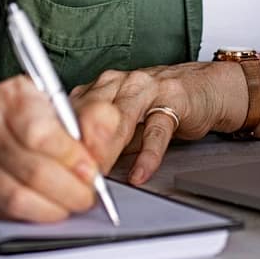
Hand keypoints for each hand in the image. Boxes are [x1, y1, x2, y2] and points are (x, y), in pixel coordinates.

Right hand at [0, 76, 124, 222]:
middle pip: (33, 170)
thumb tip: (108, 132)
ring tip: (71, 202)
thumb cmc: (25, 118)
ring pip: (18, 197)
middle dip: (71, 189)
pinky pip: (5, 212)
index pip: (40, 133)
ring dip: (55, 207)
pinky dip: (34, 215)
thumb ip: (93, 118)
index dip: (72, 158)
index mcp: (12, 95)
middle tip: (87, 194)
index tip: (92, 169)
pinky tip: (49, 208)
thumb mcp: (61, 106)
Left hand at [72, 62, 243, 185]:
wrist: (204, 89)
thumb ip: (99, 141)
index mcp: (101, 86)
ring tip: (99, 174)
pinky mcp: (174, 101)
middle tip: (73, 175)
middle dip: (80, 146)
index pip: (72, 111)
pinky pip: (157, 131)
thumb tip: (72, 170)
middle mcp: (120, 82)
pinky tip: (139, 173)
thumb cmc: (159, 106)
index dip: (61, 140)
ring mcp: (147, 89)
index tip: (54, 166)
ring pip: (120, 118)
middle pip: (91, 113)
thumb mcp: (122, 123)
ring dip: (107, 148)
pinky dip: (147, 155)